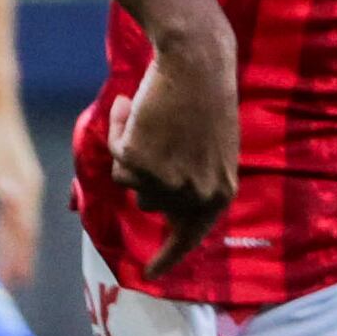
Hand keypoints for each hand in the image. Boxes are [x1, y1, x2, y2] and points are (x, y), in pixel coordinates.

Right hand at [105, 29, 236, 257]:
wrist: (195, 63)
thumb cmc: (203, 99)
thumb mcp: (210, 151)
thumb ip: (192, 182)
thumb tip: (155, 205)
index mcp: (220, 193)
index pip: (190, 237)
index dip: (168, 257)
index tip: (151, 272)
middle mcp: (194, 195)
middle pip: (150, 203)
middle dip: (146, 173)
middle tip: (158, 135)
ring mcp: (165, 182)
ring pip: (129, 183)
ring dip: (132, 153)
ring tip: (150, 118)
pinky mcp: (138, 164)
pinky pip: (115, 159)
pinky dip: (119, 133)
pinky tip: (131, 109)